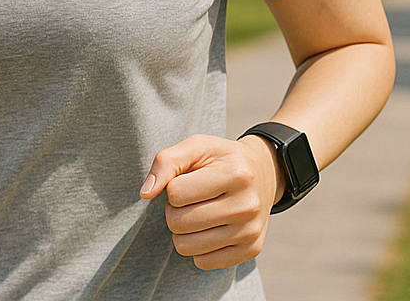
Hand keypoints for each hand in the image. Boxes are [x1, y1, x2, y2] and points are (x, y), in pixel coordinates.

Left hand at [140, 134, 283, 269]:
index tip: (186, 180)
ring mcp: (250, 231)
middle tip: (190, 199)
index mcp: (235, 175)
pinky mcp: (250, 250)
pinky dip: (197, 247)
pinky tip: (209, 228)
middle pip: (178, 222)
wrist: (264, 174)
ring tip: (197, 213)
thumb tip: (146, 193)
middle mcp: (247, 206)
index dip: (172, 186)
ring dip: (182, 230)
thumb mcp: (196, 147)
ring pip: (186, 246)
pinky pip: (203, 262)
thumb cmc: (221, 160)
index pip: (175, 193)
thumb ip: (166, 162)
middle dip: (174, 210)